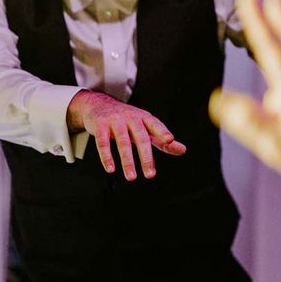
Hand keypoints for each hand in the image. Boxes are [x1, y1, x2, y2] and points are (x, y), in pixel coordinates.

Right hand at [67, 90, 185, 179]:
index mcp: (144, 117)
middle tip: (150, 175)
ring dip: (127, 161)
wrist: (98, 104)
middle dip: (146, 157)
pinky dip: (106, 156)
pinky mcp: (100, 126)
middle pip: (140, 137)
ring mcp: (115, 121)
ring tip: (132, 177)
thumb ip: (162, 140)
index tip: (170, 140)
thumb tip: (182, 150)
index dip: (162, 131)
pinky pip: (103, 142)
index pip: (155, 124)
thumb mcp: (145, 127)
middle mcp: (131, 117)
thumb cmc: (126, 119)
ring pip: (123, 142)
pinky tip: (110, 168)